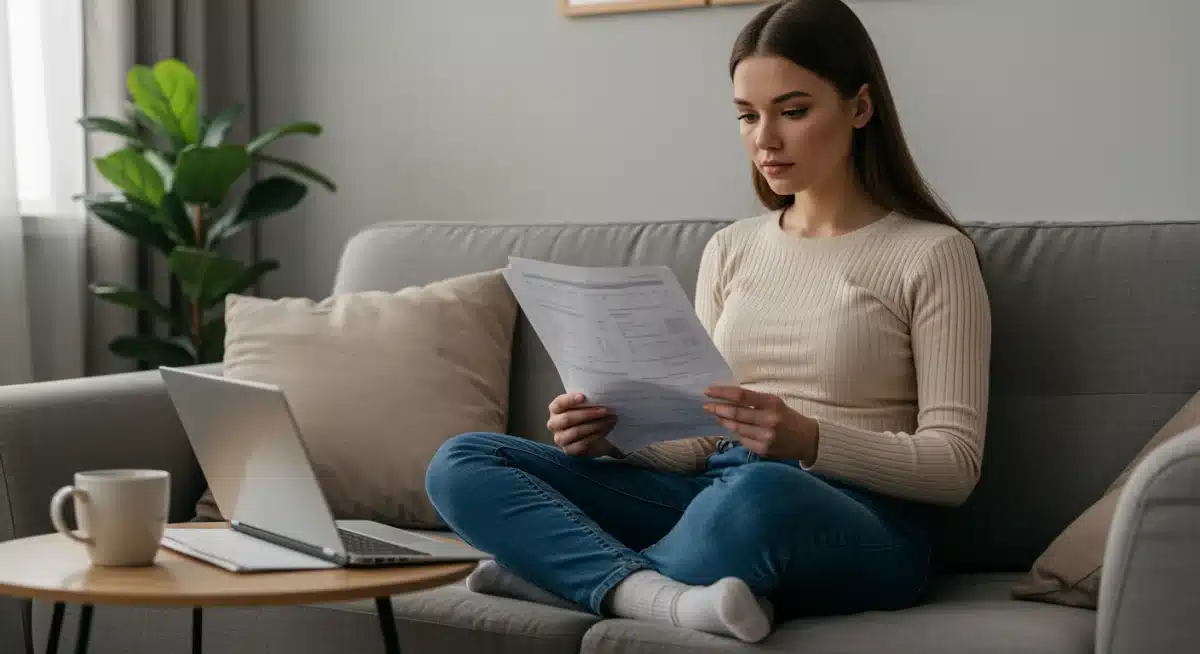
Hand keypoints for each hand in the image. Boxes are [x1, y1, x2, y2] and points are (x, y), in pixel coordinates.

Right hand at [547, 392, 618, 456]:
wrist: (596, 434)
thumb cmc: (588, 414)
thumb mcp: (586, 404)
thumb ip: (587, 400)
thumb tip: (599, 395)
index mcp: (555, 409)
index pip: (559, 403)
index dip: (570, 400)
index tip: (583, 397)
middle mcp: (553, 424)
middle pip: (568, 418)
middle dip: (588, 413)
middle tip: (605, 410)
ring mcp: (560, 439)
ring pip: (576, 431)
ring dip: (595, 425)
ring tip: (610, 420)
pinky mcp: (569, 450)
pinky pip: (582, 444)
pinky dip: (595, 436)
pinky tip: (605, 430)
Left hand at [703, 386, 818, 463]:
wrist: (807, 440)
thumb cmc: (787, 417)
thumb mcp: (774, 403)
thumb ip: (754, 401)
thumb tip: (726, 399)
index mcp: (771, 403)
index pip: (741, 396)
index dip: (722, 393)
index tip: (708, 391)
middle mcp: (769, 420)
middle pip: (735, 413)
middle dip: (717, 409)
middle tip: (706, 406)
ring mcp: (765, 437)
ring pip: (736, 428)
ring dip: (724, 421)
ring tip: (717, 416)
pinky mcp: (763, 450)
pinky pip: (743, 440)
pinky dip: (737, 433)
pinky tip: (734, 429)